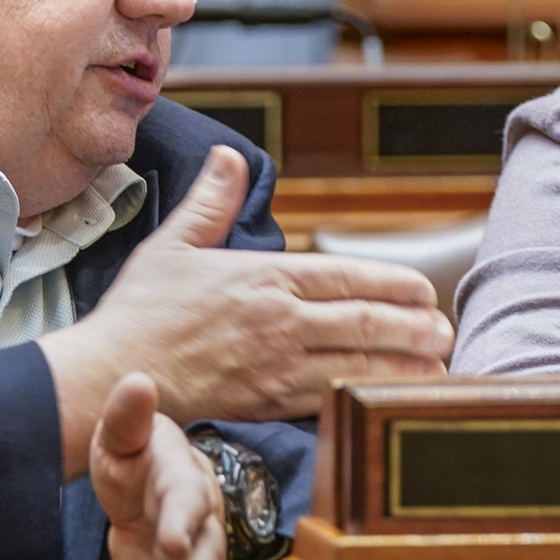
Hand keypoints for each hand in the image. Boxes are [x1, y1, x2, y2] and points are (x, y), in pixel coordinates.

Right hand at [39, 146, 451, 473]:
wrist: (112, 374)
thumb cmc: (141, 311)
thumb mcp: (175, 244)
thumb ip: (212, 202)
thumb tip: (230, 157)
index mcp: (264, 277)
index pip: (345, 277)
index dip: (393, 283)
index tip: (424, 289)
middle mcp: (279, 320)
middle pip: (364, 322)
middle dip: (413, 327)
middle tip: (446, 330)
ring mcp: (276, 365)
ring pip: (356, 364)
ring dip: (403, 365)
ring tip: (438, 364)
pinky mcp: (267, 403)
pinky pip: (330, 399)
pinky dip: (365, 397)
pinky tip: (389, 398)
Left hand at [90, 372, 229, 559]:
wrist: (144, 489)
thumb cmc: (135, 458)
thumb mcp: (119, 436)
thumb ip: (126, 416)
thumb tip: (138, 381)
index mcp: (183, 481)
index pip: (185, 499)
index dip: (182, 520)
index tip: (172, 541)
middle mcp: (200, 525)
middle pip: (204, 552)